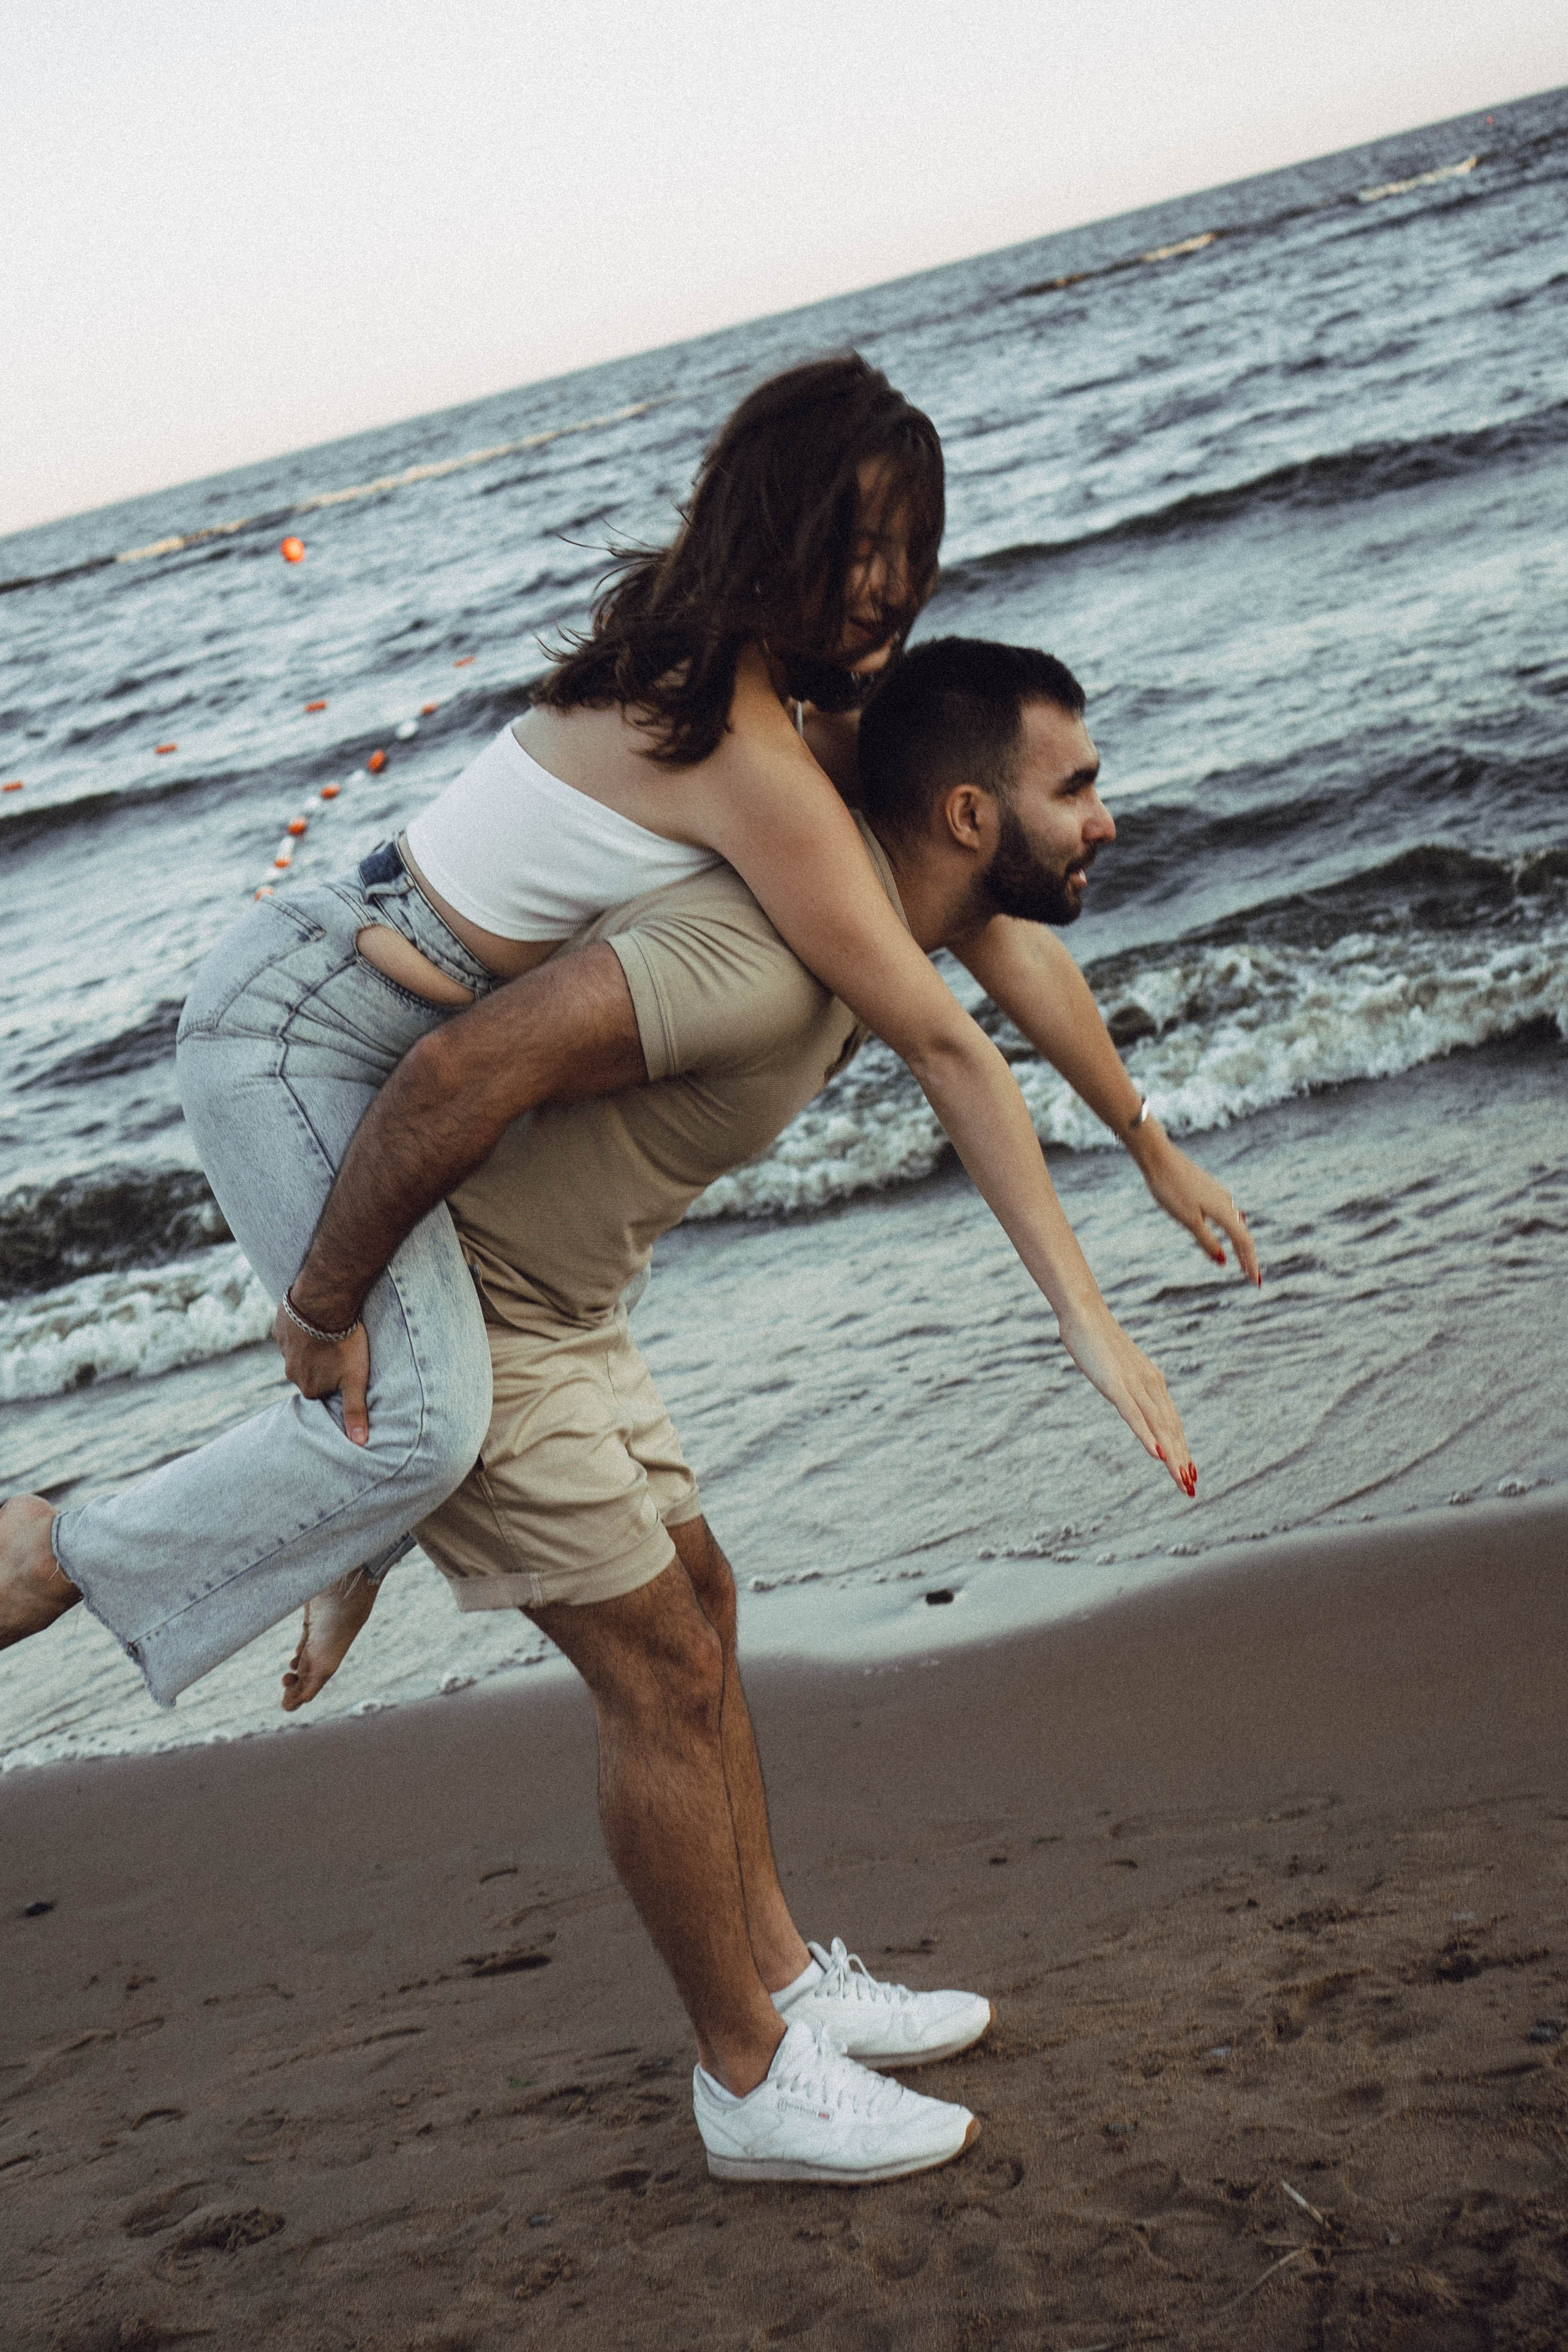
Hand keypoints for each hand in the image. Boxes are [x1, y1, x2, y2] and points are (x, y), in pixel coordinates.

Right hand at [271, 1306, 370, 1445]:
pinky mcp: (280, 1327)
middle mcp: (290, 1372)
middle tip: (340, 1349)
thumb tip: (358, 1443)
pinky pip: (291, 1331)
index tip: (346, 1368)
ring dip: (312, 1345)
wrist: (325, 1304)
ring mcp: (283, 1349)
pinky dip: (302, 1327)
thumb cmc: (344, 1344)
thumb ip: (355, 1411)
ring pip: (300, 1351)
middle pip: (309, 1372)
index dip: (335, 1378)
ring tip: (330, 1333)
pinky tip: (315, 1318)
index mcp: (308, 1388)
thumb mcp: (355, 1379)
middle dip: (323, 1363)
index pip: (322, 1389)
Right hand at [1057, 1299, 1196, 1495]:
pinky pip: (1135, 1415)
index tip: (1190, 1472)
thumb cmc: (1098, 1339)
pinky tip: (1157, 1454)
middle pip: (1171, 1429)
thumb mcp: (1119, 1368)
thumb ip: (1128, 1385)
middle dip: (1182, 1461)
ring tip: (1182, 1480)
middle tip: (1191, 1489)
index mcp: (1153, 1382)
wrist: (1085, 1313)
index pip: (1172, 1422)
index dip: (1182, 1448)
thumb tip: (1132, 1398)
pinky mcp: (1116, 1385)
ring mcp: (1134, 1386)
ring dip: (1172, 1456)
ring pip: (1158, 1427)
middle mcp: (1150, 1385)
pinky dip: (1148, 1436)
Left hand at [1134, 1131, 1260, 1286]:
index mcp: (1223, 1211)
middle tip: (1251, 1277)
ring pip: (1233, 1222)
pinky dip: (1229, 1228)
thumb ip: (1206, 1240)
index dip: (1250, 1262)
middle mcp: (1225, 1202)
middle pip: (1241, 1234)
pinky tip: (1228, 1229)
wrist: (1159, 1157)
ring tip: (1241, 1258)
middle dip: (1246, 1256)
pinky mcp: (1207, 1188)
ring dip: (1238, 1242)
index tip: (1255, 1282)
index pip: (1244, 1242)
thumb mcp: (1188, 1220)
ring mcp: (1217, 1193)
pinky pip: (1225, 1213)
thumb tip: (1223, 1261)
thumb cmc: (1171, 1189)